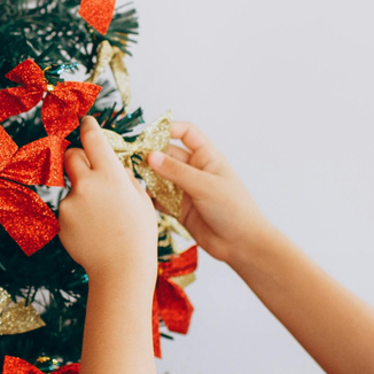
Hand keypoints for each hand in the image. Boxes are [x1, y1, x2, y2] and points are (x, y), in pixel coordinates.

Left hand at [61, 117, 156, 281]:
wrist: (121, 270)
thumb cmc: (138, 235)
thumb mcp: (141, 199)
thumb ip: (124, 177)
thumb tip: (114, 166)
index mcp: (111, 175)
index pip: (93, 138)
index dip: (89, 126)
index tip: (86, 121)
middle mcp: (87, 184)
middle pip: (71, 155)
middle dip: (78, 157)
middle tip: (89, 169)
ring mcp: (70, 202)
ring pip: (70, 185)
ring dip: (81, 192)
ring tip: (100, 217)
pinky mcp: (60, 219)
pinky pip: (66, 208)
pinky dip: (76, 214)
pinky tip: (91, 230)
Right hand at [146, 122, 268, 264]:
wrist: (241, 244)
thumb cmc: (233, 208)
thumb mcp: (204, 185)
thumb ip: (176, 171)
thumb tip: (151, 156)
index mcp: (207, 157)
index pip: (187, 133)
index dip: (169, 129)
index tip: (149, 134)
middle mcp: (195, 170)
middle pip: (168, 154)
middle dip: (151, 155)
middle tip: (132, 157)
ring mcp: (186, 189)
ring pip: (161, 177)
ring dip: (148, 176)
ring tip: (132, 177)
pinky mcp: (179, 209)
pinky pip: (160, 199)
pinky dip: (150, 198)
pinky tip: (140, 198)